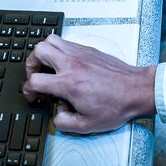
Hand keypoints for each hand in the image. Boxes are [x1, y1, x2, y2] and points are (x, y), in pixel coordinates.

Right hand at [22, 34, 156, 133]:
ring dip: (44, 53)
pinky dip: (59, 50)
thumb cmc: (116, 105)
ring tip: (47, 66)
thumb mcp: (87, 125)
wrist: (137, 90)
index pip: (35, 80)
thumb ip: (64, 122)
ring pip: (51, 40)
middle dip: (31, 64)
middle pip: (39, 51)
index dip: (28, 90)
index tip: (33, 95)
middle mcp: (72, 64)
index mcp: (69, 83)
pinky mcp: (88, 49)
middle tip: (35, 75)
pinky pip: (66, 41)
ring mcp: (80, 53)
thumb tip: (56, 114)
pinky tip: (64, 64)